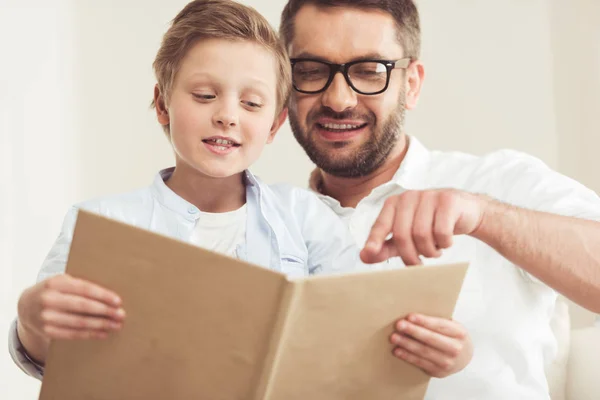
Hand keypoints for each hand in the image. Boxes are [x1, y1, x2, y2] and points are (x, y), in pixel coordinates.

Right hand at [18, 274, 124, 343]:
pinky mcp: (46, 331)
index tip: (118, 301)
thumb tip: (110, 295)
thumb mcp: (63, 281)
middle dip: (105, 311)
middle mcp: (49, 299)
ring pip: (79, 322)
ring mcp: (46, 317)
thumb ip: (81, 285)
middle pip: (83, 307)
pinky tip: (103, 333)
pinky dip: (90, 334)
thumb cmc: (54, 290)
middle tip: (121, 315)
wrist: (26, 305)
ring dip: (101, 324)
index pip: (84, 289)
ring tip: (116, 325)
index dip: (102, 296)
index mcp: (55, 283)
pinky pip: (72, 334)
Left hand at [361, 189, 486, 264]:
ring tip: (434, 251)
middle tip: (419, 264)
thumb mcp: (406, 237)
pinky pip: (442, 231)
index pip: (381, 225)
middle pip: (402, 235)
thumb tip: (364, 256)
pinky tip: (446, 241)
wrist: (466, 212)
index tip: (367, 254)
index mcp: (394, 203)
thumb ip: (385, 247)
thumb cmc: (432, 225)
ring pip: (422, 235)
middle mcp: (409, 196)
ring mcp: (429, 196)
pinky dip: (444, 243)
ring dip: (429, 251)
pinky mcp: (448, 200)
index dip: (374, 241)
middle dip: (410, 256)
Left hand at [389, 313, 472, 377]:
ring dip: (407, 344)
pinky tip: (397, 350)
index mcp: (459, 333)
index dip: (424, 321)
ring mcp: (447, 362)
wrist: (464, 357)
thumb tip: (411, 316)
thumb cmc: (452, 336)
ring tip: (394, 337)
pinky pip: (420, 362)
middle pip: (431, 339)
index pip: (440, 325)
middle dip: (413, 331)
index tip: (410, 316)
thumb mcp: (451, 326)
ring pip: (424, 351)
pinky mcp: (438, 372)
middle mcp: (455, 348)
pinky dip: (407, 356)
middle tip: (399, 325)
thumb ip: (436, 322)